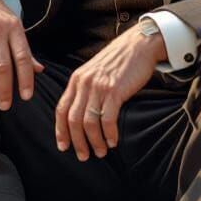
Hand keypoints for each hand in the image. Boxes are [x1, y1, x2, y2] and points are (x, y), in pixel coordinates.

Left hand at [55, 26, 166, 160]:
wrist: (138, 44)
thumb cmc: (118, 60)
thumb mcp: (94, 71)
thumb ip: (85, 88)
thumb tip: (81, 112)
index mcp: (76, 79)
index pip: (62, 109)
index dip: (61, 130)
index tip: (63, 146)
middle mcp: (84, 83)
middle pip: (73, 119)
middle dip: (77, 141)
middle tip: (84, 156)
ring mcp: (99, 87)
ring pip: (89, 122)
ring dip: (94, 141)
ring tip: (101, 151)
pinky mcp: (115, 90)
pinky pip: (108, 119)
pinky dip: (109, 133)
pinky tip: (113, 141)